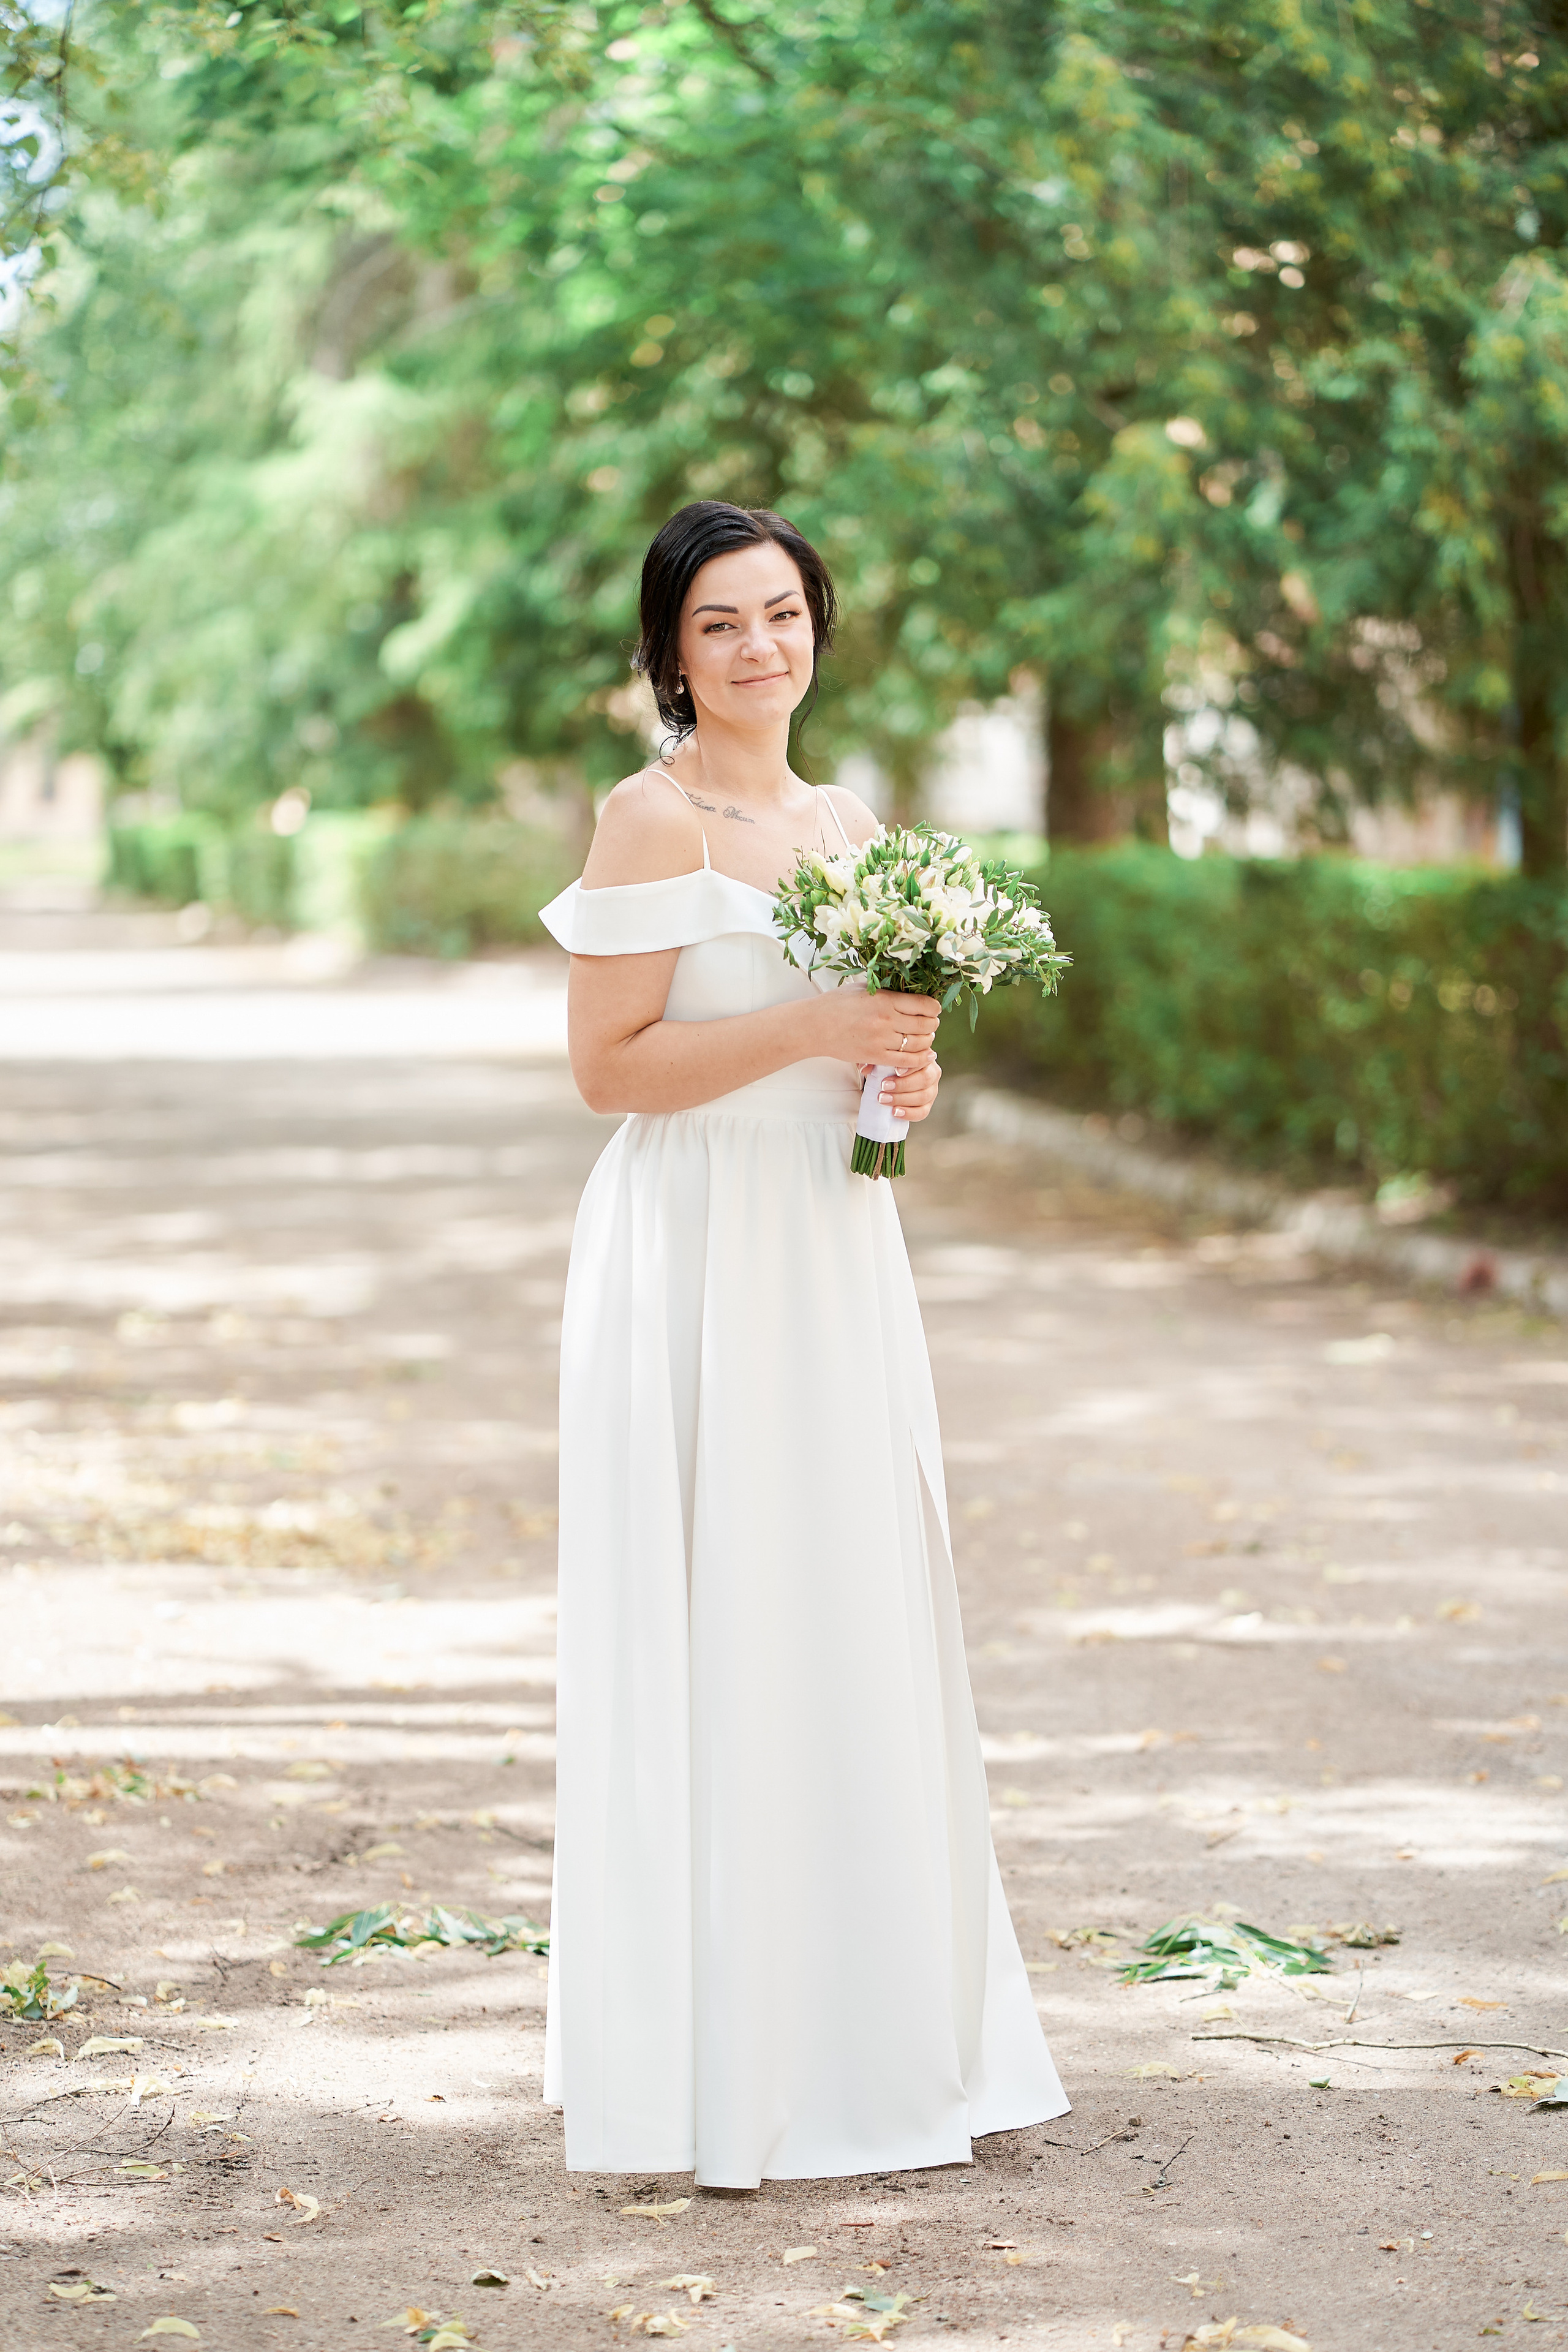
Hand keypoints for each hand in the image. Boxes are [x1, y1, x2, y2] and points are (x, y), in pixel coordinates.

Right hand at [808, 985, 939, 1071]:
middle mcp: (886, 1020)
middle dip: (932, 1025)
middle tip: (930, 1024)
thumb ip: (888, 991)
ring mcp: (882, 1040)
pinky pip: (907, 1061)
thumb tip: (912, 990)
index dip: (934, 1008)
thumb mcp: (864, 988)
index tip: (933, 1009)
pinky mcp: (876, 1057)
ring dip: (927, 1041)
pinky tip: (924, 1055)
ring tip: (924, 1038)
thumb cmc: (837, 1003)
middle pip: (925, 1025)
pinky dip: (920, 1059)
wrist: (814, 1025)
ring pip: (919, 1044)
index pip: (925, 1005)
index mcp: (885, 999)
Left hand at [862, 1048, 941, 1123]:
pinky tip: (895, 1113)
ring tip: (884, 1099)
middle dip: (904, 1084)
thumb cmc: (888, 1065)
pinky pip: (923, 1112)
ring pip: (923, 1096)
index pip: (922, 1060)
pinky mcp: (927, 1105)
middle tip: (884, 1086)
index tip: (895, 1071)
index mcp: (924, 1057)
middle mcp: (932, 1072)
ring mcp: (931, 1090)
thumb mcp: (881, 1058)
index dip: (911, 1067)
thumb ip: (874, 1060)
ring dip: (902, 1099)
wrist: (890, 1079)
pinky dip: (909, 1113)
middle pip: (925, 1079)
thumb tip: (865, 1068)